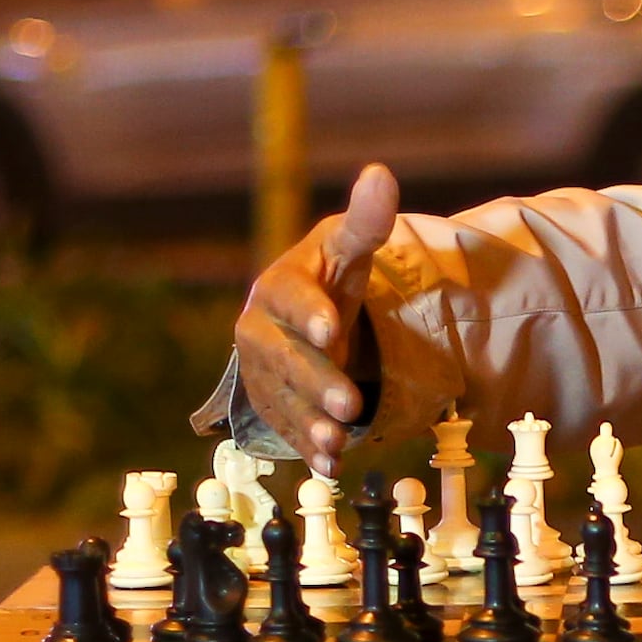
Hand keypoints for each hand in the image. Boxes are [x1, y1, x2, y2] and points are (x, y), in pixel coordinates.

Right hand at [232, 163, 400, 466]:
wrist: (305, 315)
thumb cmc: (329, 277)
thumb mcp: (349, 249)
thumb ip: (366, 221)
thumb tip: (380, 175)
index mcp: (279, 288)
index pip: (291, 298)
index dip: (309, 313)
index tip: (331, 328)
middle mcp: (260, 331)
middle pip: (285, 359)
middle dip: (316, 381)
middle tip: (349, 404)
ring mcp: (262, 372)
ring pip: (282, 400)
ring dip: (310, 424)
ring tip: (339, 443)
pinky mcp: (272, 404)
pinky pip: (286, 429)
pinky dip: (308, 450)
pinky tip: (330, 467)